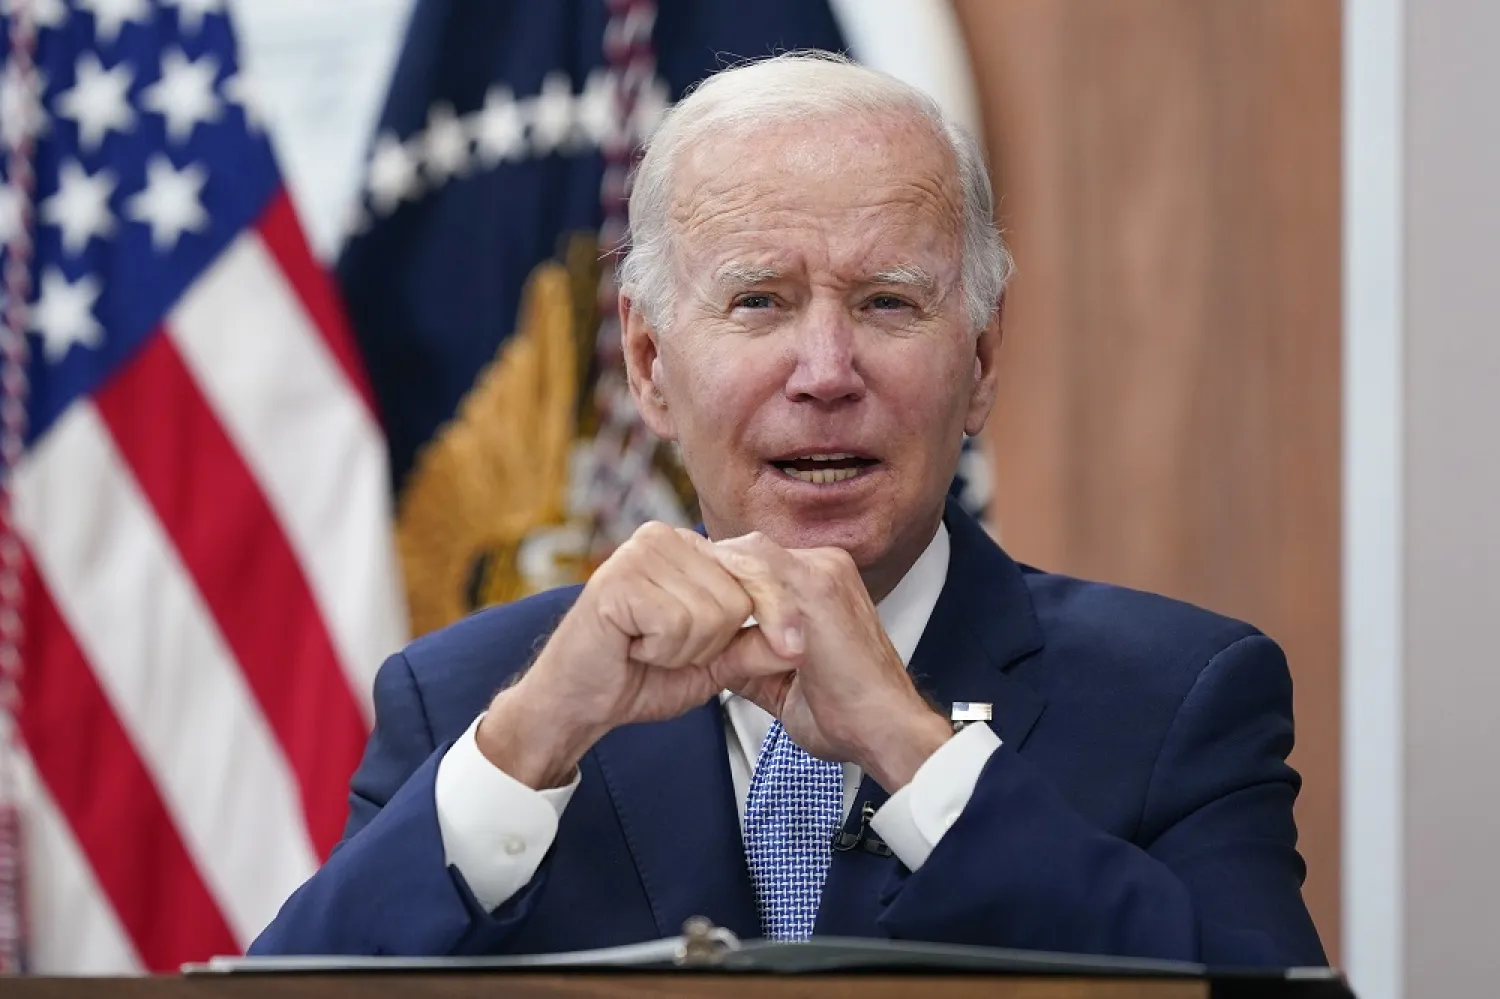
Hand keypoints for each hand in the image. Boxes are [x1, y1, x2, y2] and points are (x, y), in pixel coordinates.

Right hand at [477, 522, 803, 788]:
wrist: (577, 701)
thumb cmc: (640, 675)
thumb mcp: (713, 664)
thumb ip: (755, 649)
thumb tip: (801, 642)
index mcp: (690, 548)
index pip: (757, 573)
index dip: (777, 615)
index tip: (797, 648)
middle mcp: (666, 538)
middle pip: (739, 597)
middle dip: (714, 642)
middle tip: (670, 649)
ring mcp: (639, 553)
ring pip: (712, 613)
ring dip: (685, 650)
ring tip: (649, 646)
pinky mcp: (618, 580)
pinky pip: (677, 623)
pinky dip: (662, 650)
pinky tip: (634, 645)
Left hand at [709, 535, 952, 791]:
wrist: (887, 732)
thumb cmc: (844, 715)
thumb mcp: (780, 679)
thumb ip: (746, 658)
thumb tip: (707, 654)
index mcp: (818, 581)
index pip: (750, 562)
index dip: (714, 583)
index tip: (686, 611)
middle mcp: (824, 567)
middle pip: (745, 549)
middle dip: (709, 578)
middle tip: (679, 613)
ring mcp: (825, 572)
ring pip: (749, 553)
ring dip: (717, 585)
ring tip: (695, 623)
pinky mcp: (820, 587)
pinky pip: (760, 570)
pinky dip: (733, 595)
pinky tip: (714, 626)